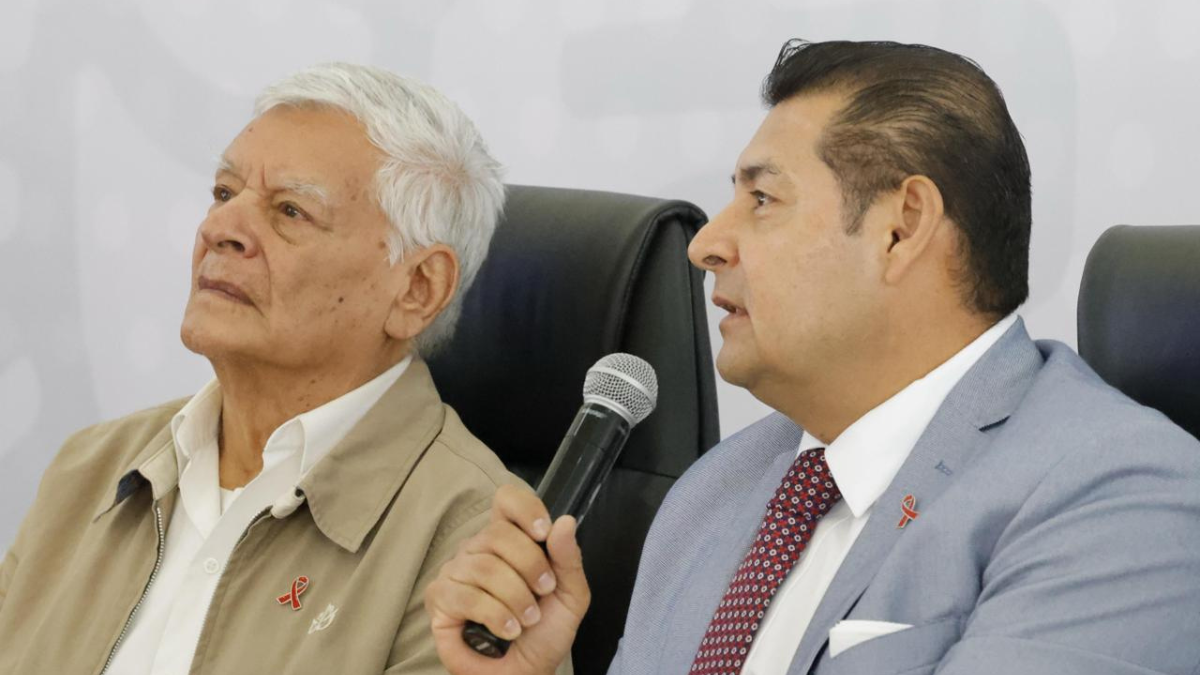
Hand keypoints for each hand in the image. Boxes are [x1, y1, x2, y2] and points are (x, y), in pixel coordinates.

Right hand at [427, 484, 590, 674]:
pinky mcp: (440, 598)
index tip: (543, 532)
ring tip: (527, 620)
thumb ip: (568, 558)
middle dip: (530, 566)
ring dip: (516, 599)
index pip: (506, 500)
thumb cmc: (544, 632)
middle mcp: (478, 548)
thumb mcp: (570, 595)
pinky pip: (466, 594)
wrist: (525, 672)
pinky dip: (495, 615)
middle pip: (499, 534)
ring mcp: (455, 571)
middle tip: (543, 593)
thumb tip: (565, 521)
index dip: (525, 509)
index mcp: (510, 539)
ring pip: (485, 567)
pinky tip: (508, 630)